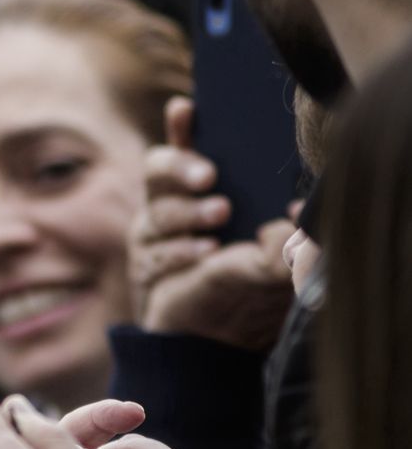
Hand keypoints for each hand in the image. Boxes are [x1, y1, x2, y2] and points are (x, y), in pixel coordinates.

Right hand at [131, 97, 295, 350]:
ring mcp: (152, 238)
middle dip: (180, 166)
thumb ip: (286, 226)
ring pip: (157, 212)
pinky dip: (181, 251)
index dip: (181, 127)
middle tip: (208, 175)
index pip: (183, 148)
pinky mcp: (145, 269)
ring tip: (219, 216)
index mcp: (195, 191)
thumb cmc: (247, 283)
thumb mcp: (274, 249)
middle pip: (156, 170)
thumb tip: (303, 210)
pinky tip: (204, 254)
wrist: (216, 340)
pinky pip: (155, 253)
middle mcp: (167, 207)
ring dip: (188, 211)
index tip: (187, 108)